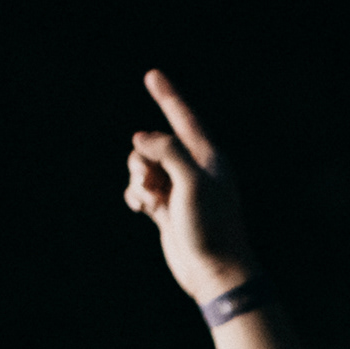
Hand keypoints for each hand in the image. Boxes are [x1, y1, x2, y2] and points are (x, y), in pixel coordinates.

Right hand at [125, 69, 256, 303]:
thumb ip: (168, 151)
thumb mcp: (192, 181)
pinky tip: (141, 208)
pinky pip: (140, 189)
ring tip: (148, 199)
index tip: (151, 74)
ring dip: (138, 178)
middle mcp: (194, 171)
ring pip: (144, 167)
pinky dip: (135, 194)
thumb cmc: (211, 227)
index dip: (167, 96)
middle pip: (155, 144)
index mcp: (209, 159)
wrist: (214, 272)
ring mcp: (179, 191)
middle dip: (142, 157)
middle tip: (151, 180)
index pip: (184, 118)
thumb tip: (141, 139)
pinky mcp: (167, 210)